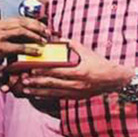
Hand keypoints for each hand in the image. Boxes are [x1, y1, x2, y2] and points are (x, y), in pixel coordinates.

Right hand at [0, 18, 47, 69]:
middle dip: (37, 27)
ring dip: (35, 36)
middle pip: (23, 22)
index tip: (43, 28)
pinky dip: (30, 49)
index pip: (20, 19)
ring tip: (44, 42)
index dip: (33, 22)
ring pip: (22, 32)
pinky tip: (36, 52)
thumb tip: (24, 38)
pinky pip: (18, 47)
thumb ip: (7, 35)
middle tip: (47, 34)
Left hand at [19, 39, 133, 98]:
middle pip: (52, 83)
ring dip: (38, 90)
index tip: (31, 69)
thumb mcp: (87, 52)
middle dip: (36, 82)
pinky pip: (57, 97)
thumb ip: (71, 45)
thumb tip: (58, 39)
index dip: (43, 71)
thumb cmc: (100, 64)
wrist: (114, 80)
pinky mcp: (75, 98)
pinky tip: (36, 94)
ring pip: (53, 93)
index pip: (57, 71)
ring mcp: (76, 92)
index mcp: (79, 71)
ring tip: (26, 88)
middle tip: (23, 79)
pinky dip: (46, 95)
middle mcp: (76, 84)